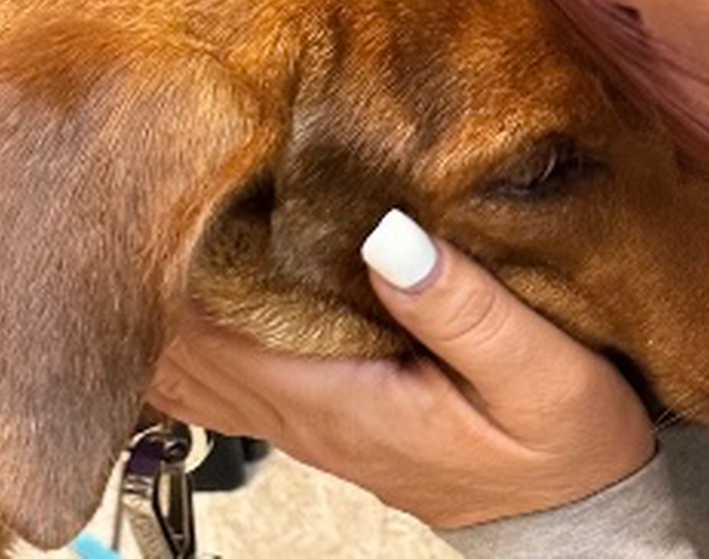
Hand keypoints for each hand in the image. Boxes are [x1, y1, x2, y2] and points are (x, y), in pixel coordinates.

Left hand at [148, 209, 655, 528]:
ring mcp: (297, 412)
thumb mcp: (540, 377)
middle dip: (149, 271)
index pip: (211, 332)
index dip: (173, 264)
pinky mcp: (313, 406)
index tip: (164, 194)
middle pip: (182, 344)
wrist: (570, 517)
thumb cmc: (558, 450)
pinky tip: (174, 284)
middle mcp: (297, 410)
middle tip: (138, 192)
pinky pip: (222, 369)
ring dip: (159, 300)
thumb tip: (386, 234)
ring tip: (141, 224)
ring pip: (191, 361)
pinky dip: (189, 327)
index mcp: (333, 398)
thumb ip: (462, 308)